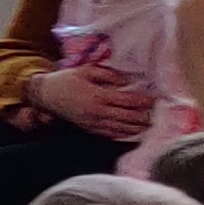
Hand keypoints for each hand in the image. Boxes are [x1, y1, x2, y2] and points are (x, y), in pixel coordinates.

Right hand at [29, 57, 159, 136]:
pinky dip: (124, 134)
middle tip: (157, 114)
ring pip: (121, 128)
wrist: (46, 95)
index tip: (155, 99)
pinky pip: (111, 134)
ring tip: (150, 125)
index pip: (127, 100)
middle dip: (144, 116)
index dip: (143, 101)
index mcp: (98, 95)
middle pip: (128, 117)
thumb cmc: (66, 80)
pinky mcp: (90, 128)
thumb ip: (108, 74)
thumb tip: (127, 80)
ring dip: (138, 128)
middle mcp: (98, 111)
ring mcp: (94, 122)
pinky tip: (134, 133)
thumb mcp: (86, 70)